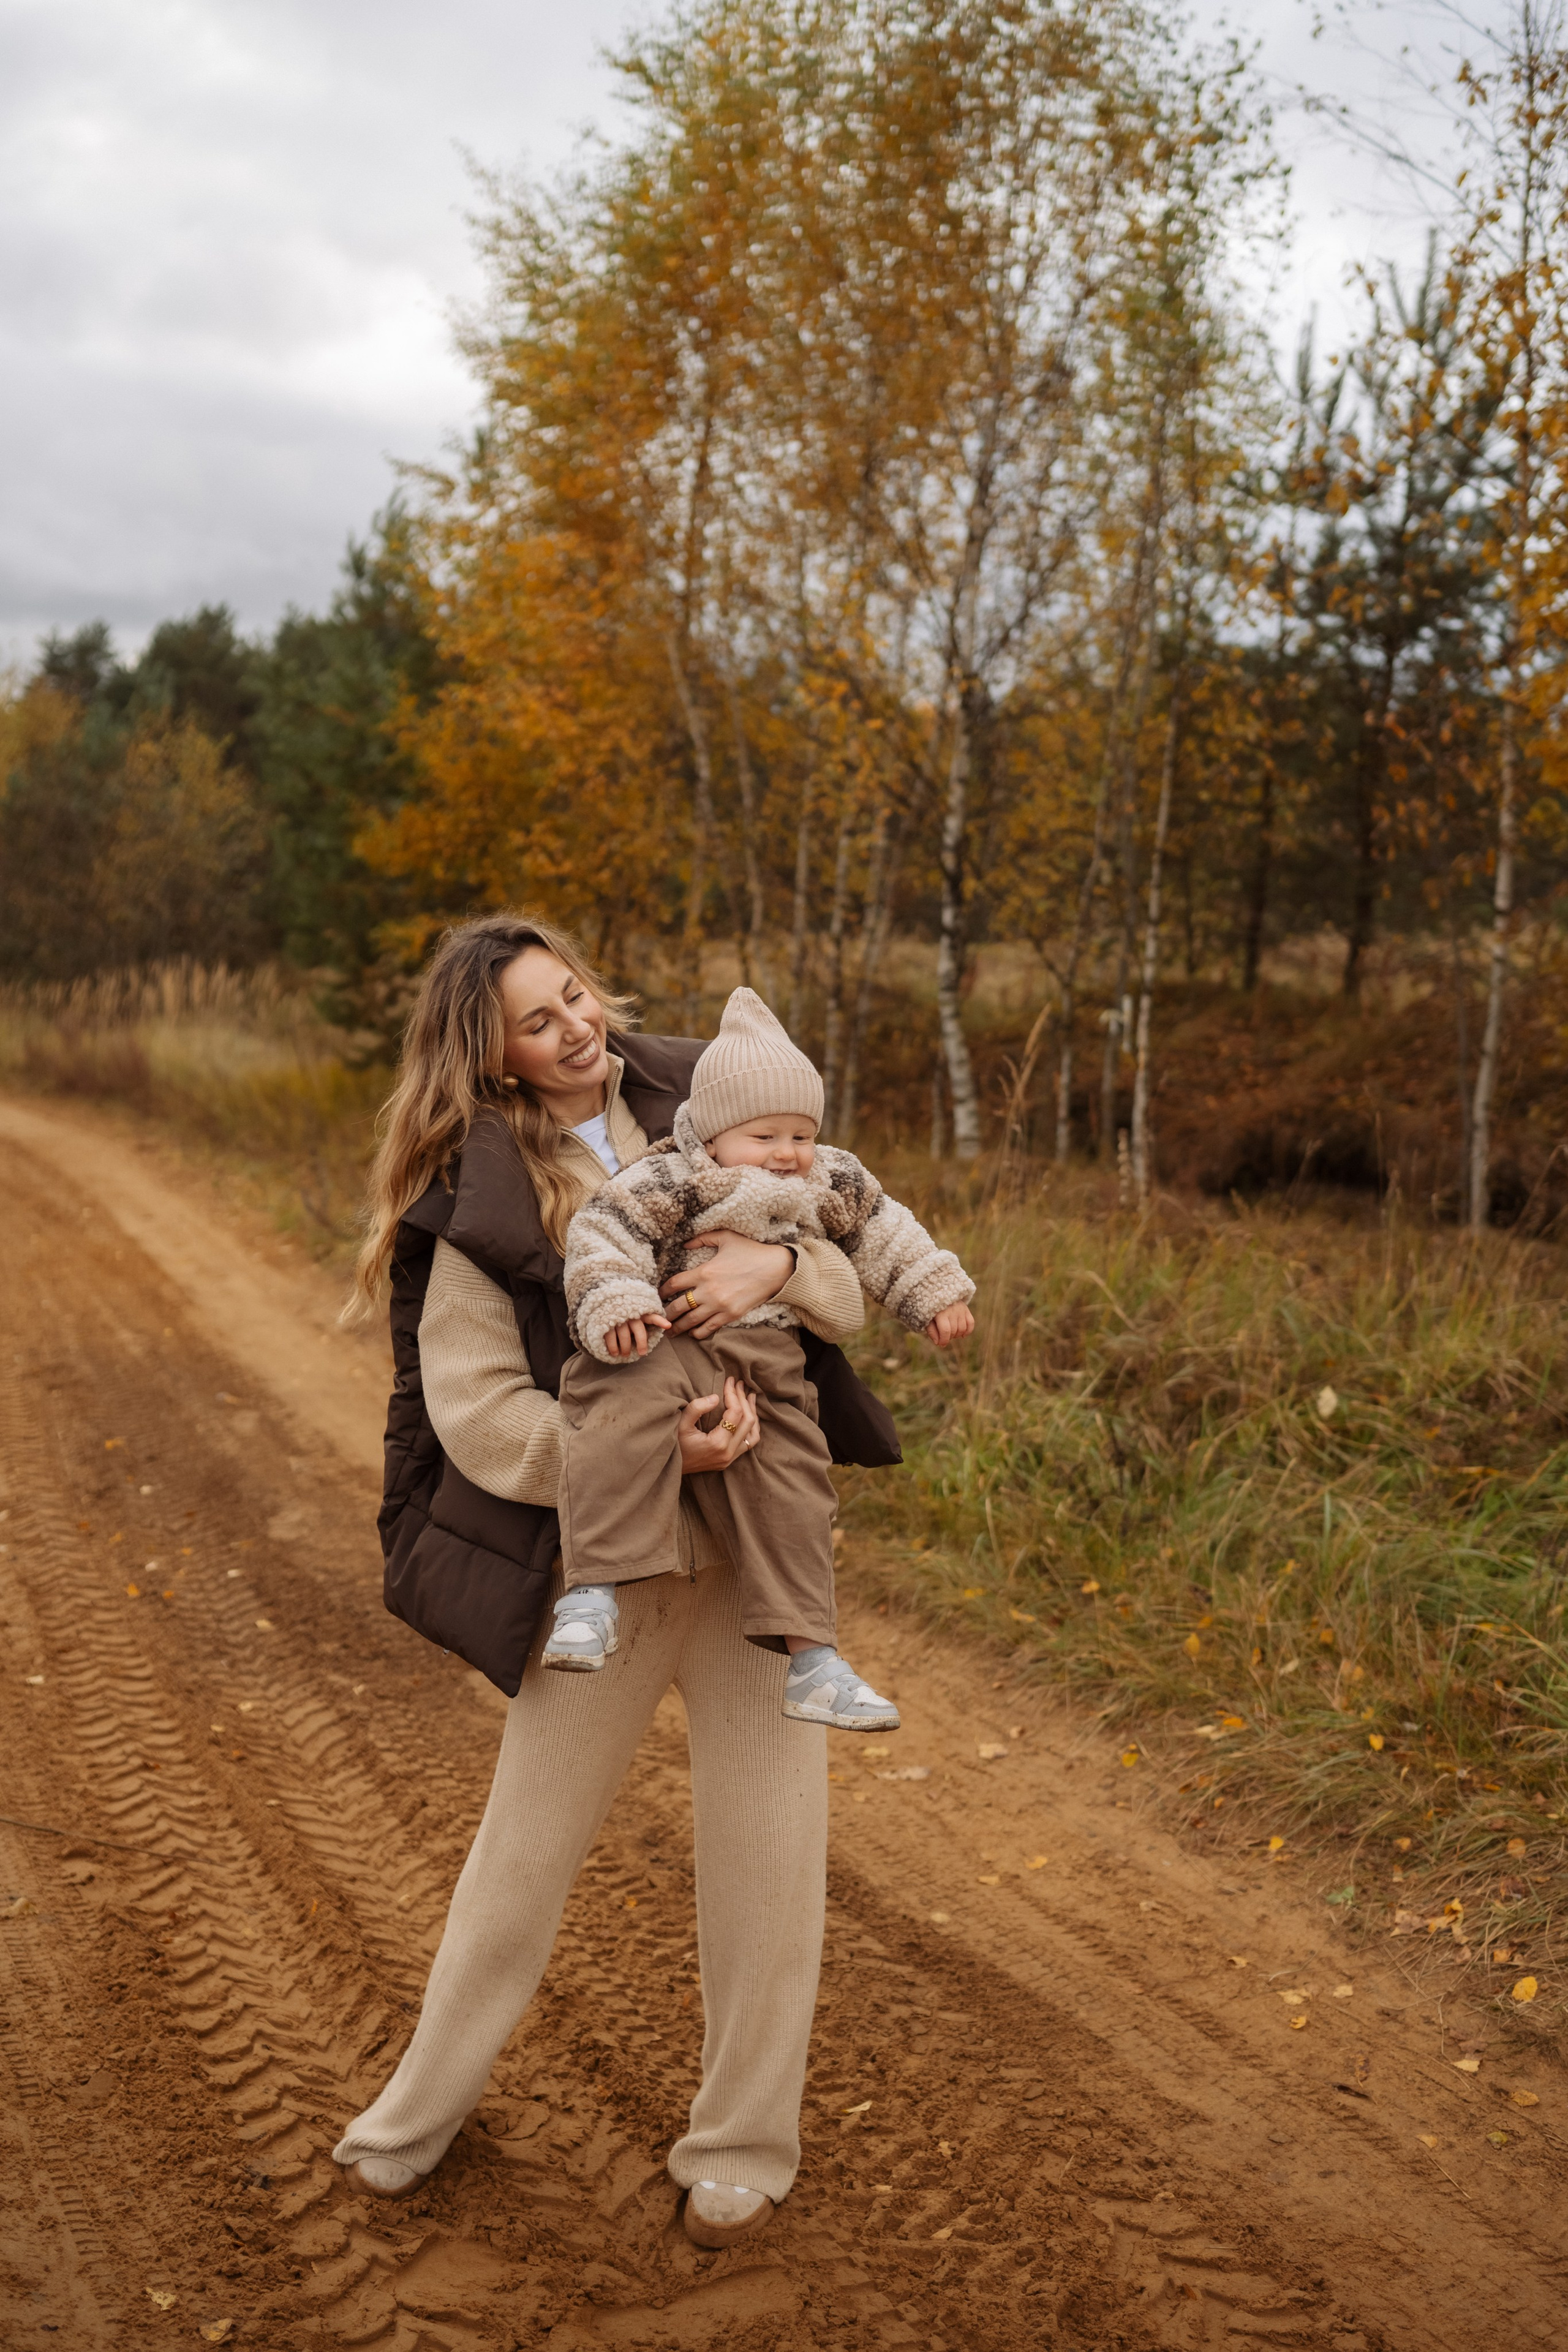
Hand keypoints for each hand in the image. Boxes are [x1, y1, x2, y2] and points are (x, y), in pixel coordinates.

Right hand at [603, 1313, 670, 1359]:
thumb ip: (645, 1323)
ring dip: (625, 1347)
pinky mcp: (605, 1322)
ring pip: (624, 1335)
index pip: (651, 1316)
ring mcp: (617, 1318)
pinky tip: (615, 1353)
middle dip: (641, 1343)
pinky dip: (613, 1347)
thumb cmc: (623, 1316)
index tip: (668, 1326)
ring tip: (625, 1354)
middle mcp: (629, 1314)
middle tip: (642, 1353)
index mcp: (639, 1313)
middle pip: (638, 1329)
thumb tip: (661, 1331)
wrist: (602, 1305)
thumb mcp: (635, 1317)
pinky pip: (610, 1337)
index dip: (660, 1320)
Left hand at [660, 1229, 794, 1338]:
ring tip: (670, 1332)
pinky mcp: (731, 1315)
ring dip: (678, 1328)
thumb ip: (702, 1239)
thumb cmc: (751, 1251)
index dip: (662, 1291)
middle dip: (665, 1314)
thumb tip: (684, 1243)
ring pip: (691, 1321)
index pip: (674, 1284)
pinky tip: (692, 1334)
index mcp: (704, 1271)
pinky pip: (709, 1328)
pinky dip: (698, 1333)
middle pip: (678, 1307)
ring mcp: (719, 1305)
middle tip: (658, 1318)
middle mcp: (708, 1291)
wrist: (775, 1269)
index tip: (658, 1295)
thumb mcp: (726, 1237)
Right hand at [676, 1376, 760, 1472]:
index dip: (733, 1394)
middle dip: (744, 1399)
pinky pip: (749, 1443)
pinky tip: (749, 1415)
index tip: (729, 1380)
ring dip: (752, 1413)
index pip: (735, 1413)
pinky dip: (751, 1427)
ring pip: (753, 1434)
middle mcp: (728, 1453)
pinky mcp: (729, 1460)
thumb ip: (697, 1408)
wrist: (668, 1466)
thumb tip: (716, 1397)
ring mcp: (730, 1459)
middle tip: (739, 1384)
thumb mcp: (681, 1424)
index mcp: (718, 1443)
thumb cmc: (673, 1444)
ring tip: (749, 1396)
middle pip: (747, 1421)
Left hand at [924, 1302, 975, 1348]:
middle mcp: (952, 1310)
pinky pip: (971, 1323)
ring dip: (957, 1335)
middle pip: (954, 1331)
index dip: (944, 1340)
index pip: (945, 1331)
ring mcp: (960, 1309)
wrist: (939, 1292)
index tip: (941, 1344)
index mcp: (940, 1313)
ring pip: (962, 1329)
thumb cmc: (931, 1309)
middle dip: (949, 1337)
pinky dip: (968, 1331)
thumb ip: (931, 1331)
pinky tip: (962, 1335)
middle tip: (943, 1336)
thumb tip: (938, 1343)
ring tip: (950, 1333)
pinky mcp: (966, 1309)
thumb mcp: (927, 1318)